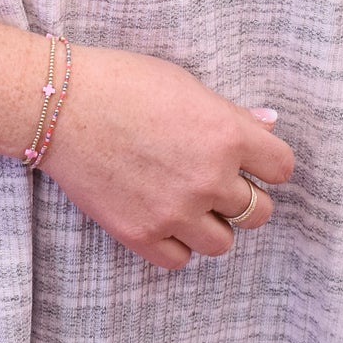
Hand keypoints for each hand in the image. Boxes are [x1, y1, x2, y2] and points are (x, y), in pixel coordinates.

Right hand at [40, 45, 293, 270]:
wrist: (60, 105)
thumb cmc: (123, 82)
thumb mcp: (185, 85)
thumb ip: (230, 115)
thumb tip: (268, 126)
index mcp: (226, 134)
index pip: (282, 169)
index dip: (267, 164)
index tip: (251, 161)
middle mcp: (209, 177)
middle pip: (259, 212)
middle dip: (242, 197)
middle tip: (216, 182)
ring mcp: (175, 211)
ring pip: (223, 242)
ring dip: (211, 224)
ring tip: (186, 202)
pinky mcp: (141, 234)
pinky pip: (181, 260)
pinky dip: (176, 243)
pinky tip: (161, 217)